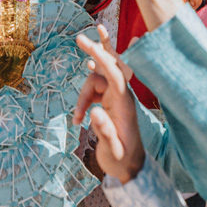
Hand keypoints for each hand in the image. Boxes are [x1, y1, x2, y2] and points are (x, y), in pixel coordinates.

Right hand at [73, 25, 144, 183]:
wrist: (131, 169)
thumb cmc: (123, 161)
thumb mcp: (113, 151)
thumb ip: (105, 132)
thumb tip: (94, 112)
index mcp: (125, 104)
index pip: (113, 74)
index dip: (101, 57)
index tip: (88, 43)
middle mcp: (122, 97)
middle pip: (107, 68)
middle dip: (96, 51)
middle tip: (79, 37)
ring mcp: (115, 99)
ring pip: (94, 84)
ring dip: (82, 97)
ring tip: (75, 120)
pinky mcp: (109, 104)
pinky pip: (94, 92)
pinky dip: (84, 100)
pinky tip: (77, 113)